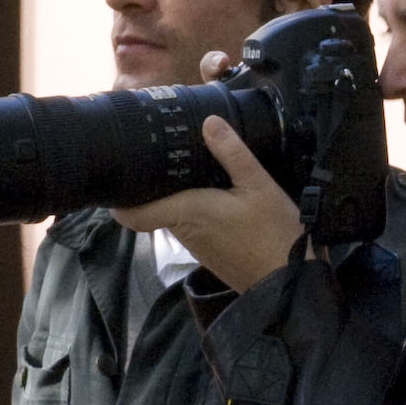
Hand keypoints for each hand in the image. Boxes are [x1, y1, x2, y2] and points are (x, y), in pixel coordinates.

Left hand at [112, 49, 302, 291]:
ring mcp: (196, 245)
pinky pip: (190, 225)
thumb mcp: (258, 185)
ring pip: (172, 216)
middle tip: (154, 156)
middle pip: (153, 209)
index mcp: (187, 212)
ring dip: (172, 196)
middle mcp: (184, 231)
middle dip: (150, 186)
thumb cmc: (274, 234)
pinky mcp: (209, 252)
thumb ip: (232, 152)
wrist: (289, 282)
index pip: (133, 214)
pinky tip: (209, 192)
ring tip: (182, 167)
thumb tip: (209, 122)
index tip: (116, 179)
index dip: (118, 201)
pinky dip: (190, 208)